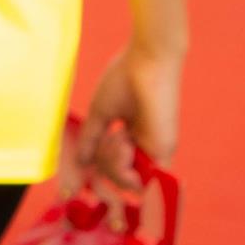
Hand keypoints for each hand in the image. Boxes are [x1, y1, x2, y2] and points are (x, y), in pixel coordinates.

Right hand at [73, 43, 182, 191]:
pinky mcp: (163, 152)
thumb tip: (81, 161)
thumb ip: (92, 139)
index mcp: (133, 135)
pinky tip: (124, 139)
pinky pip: (140, 179)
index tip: (85, 164)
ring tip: (116, 135)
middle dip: (104, 166)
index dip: (99, 171)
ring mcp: (155, 151)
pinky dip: (124, 166)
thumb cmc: (124, 78)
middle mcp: (146, 147)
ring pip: (129, 183)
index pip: (115, 166)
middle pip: (119, 178)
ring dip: (113, 164)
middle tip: (106, 138)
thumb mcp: (101, 112)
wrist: (147, 60)